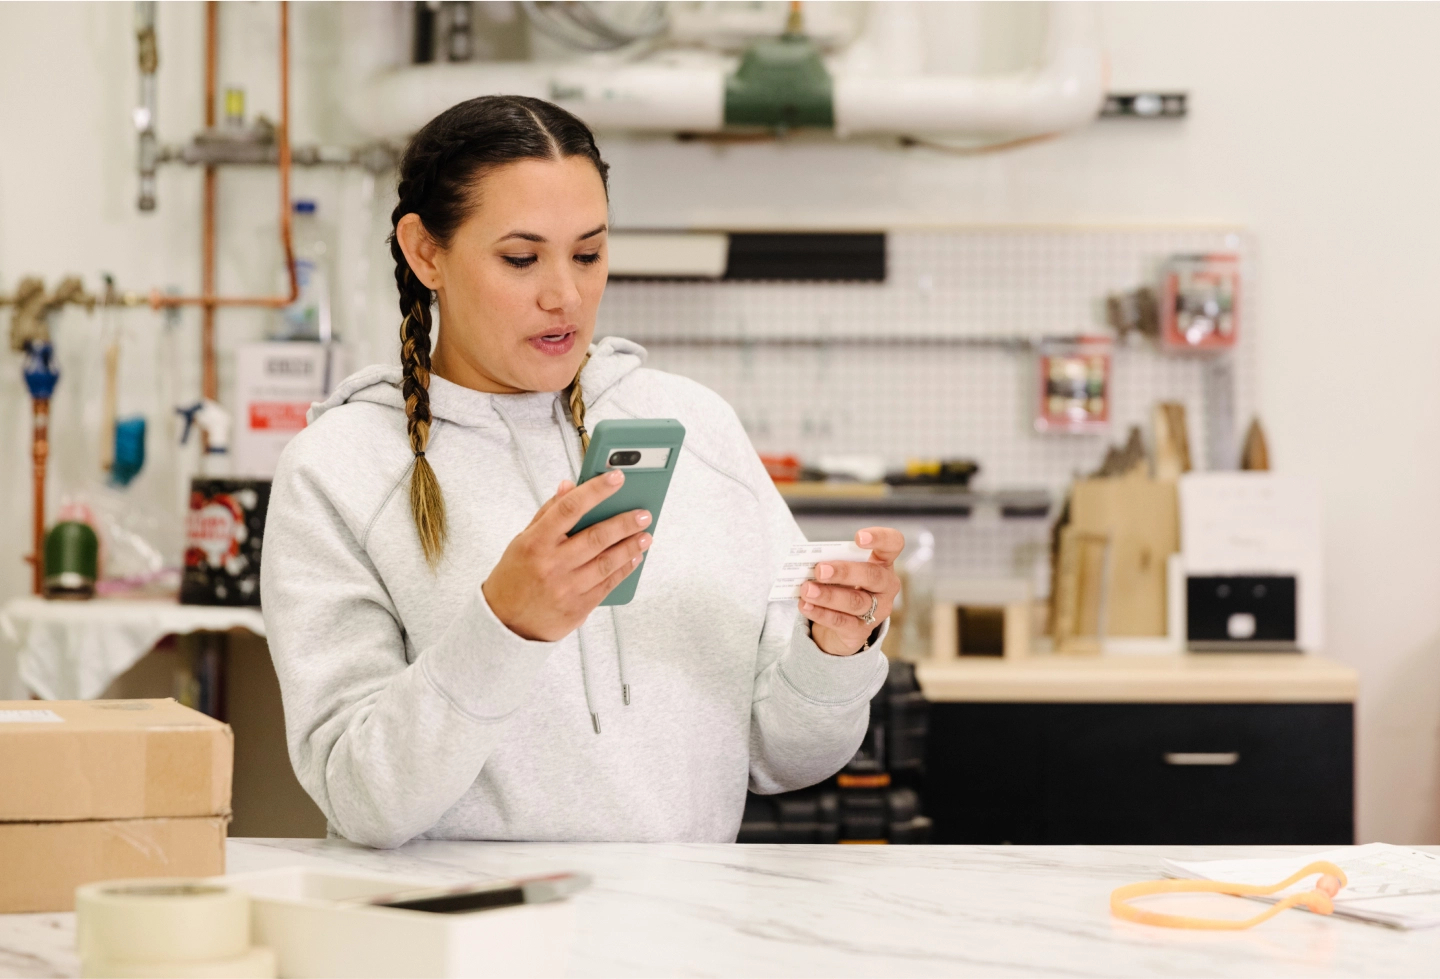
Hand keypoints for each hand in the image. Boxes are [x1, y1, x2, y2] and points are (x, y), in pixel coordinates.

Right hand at [482, 471, 651, 641]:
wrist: (505, 625)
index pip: (569, 508)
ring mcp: (567, 587)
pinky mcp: (579, 607)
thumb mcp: (522, 541)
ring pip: (607, 562)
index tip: (616, 478)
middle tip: (643, 514)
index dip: (595, 490)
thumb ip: (547, 513)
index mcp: (535, 543)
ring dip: (631, 547)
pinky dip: (624, 569)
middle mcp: (552, 564)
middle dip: (625, 523)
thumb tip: (569, 486)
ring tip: (645, 535)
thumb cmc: (513, 578)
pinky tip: (634, 558)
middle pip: (596, 537)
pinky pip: (608, 584)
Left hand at [799, 527, 903, 656]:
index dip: (881, 538)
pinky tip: (806, 606)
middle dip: (845, 572)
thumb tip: (809, 564)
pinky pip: (842, 622)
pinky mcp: (861, 631)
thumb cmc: (843, 586)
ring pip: (855, 602)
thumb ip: (832, 564)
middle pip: (872, 576)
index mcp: (883, 563)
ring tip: (807, 590)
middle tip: (820, 570)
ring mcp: (877, 610)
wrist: (843, 626)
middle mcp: (886, 586)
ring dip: (828, 595)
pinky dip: (821, 613)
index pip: (893, 544)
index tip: (858, 537)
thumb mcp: (842, 572)